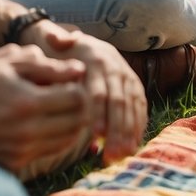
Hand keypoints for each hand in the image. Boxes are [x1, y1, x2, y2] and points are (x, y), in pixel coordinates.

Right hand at [0, 44, 92, 173]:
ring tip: (60, 109)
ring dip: (72, 122)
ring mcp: (24, 150)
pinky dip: (57, 137)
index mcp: (26, 102)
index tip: (71, 80)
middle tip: (71, 95)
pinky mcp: (17, 164)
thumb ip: (36, 63)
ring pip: (70, 138)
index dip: (79, 85)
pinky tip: (45, 124)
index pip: (77, 97)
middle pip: (79, 120)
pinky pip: (52, 151)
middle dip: (81, 105)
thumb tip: (75, 68)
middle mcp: (29, 131)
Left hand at [25, 23, 146, 162]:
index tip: (95, 133)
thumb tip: (56, 38)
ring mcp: (129, 80)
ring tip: (118, 157)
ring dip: (127, 135)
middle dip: (116, 130)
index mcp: (97, 59)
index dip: (99, 112)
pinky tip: (129, 149)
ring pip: (132, 109)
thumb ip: (56, 40)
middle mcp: (117, 69)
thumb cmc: (64, 51)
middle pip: (119, 103)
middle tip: (109, 154)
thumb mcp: (57, 41)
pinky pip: (140, 111)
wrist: (85, 45)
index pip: (99, 89)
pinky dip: (136, 130)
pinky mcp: (135, 90)